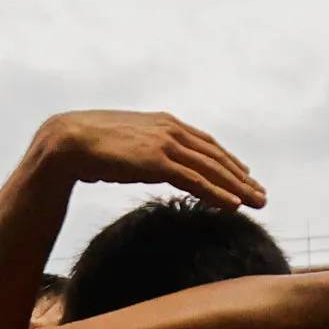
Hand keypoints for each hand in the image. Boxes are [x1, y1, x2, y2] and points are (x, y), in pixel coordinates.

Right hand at [37, 110, 263, 207]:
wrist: (66, 140)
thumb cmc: (87, 145)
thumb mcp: (124, 144)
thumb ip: (142, 151)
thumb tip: (144, 164)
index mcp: (164, 123)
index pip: (205, 144)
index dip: (227, 161)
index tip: (244, 176)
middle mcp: (171, 129)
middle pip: (216, 156)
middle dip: (241, 177)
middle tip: (261, 195)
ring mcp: (165, 143)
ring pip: (212, 168)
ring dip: (238, 187)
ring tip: (257, 203)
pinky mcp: (157, 161)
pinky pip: (195, 180)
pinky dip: (218, 193)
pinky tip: (234, 205)